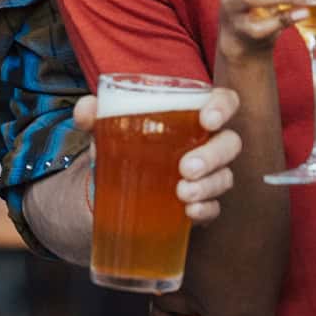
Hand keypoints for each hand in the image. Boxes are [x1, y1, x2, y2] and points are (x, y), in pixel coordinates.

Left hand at [74, 88, 243, 225]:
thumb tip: (85, 110)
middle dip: (213, 155)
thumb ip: (95, 114)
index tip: (207, 120)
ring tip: (183, 193)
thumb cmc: (126, 142)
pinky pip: (214, 207)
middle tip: (186, 168)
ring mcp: (209, 175)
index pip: (224, 102)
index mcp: (193, 114)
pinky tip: (189, 213)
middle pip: (230, 143)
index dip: (223, 107)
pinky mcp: (202, 203)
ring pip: (225, 177)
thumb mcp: (108, 126)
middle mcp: (208, 142)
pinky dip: (205, 210)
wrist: (119, 182)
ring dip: (208, 186)